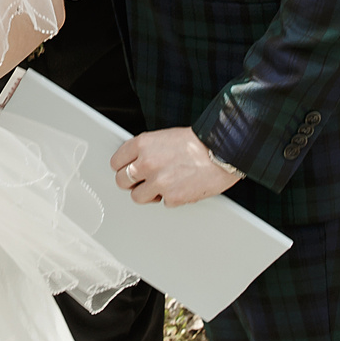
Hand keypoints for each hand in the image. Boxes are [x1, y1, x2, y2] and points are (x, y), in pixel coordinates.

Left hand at [109, 127, 242, 207]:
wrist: (223, 150)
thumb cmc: (199, 142)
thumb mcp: (165, 138)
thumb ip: (147, 151)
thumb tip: (135, 164)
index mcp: (143, 144)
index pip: (116, 162)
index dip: (122, 167)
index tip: (127, 170)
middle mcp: (147, 163)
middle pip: (121, 181)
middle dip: (131, 182)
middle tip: (142, 181)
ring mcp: (158, 182)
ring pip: (138, 197)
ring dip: (149, 193)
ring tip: (164, 185)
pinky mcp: (172, 197)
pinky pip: (163, 203)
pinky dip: (171, 198)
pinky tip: (181, 186)